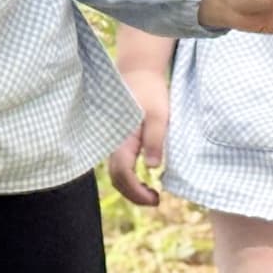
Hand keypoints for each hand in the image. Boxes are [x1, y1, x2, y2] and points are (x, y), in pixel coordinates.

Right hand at [106, 67, 170, 206]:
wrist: (138, 73)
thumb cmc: (150, 92)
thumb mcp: (159, 115)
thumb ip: (155, 139)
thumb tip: (153, 167)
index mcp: (121, 138)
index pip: (122, 174)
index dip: (136, 192)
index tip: (155, 199)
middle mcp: (113, 143)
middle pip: (116, 179)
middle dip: (133, 194)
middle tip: (155, 200)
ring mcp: (114, 142)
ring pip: (116, 173)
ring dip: (131, 188)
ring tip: (151, 193)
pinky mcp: (119, 140)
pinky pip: (119, 165)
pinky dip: (129, 178)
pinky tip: (144, 179)